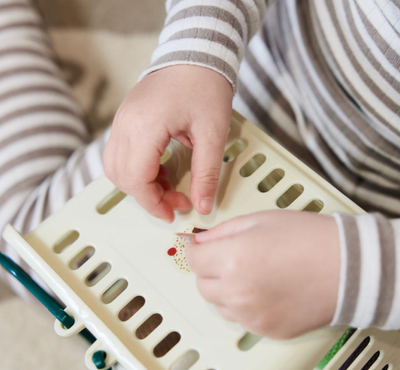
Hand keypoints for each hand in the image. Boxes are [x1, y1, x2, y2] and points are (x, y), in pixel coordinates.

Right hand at [103, 65, 232, 222]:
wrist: (195, 53)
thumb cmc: (206, 87)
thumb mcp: (213, 133)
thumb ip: (207, 172)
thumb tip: (202, 206)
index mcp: (145, 126)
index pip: (136, 179)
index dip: (153, 203)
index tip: (174, 214)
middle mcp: (125, 124)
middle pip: (122, 177)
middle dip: (148, 197)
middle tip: (177, 202)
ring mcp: (121, 120)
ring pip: (116, 167)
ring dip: (139, 184)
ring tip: (168, 186)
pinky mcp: (126, 119)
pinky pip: (120, 153)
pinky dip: (137, 169)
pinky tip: (160, 169)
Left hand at [186, 210, 340, 338]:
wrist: (346, 267)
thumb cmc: (307, 238)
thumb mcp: (259, 219)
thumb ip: (222, 231)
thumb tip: (201, 240)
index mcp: (231, 260)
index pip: (192, 259)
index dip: (195, 249)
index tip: (200, 247)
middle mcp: (236, 292)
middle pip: (202, 284)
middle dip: (208, 269)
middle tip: (226, 257)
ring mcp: (251, 316)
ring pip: (219, 304)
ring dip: (224, 289)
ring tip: (248, 274)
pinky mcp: (266, 330)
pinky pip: (241, 319)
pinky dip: (243, 306)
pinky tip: (263, 291)